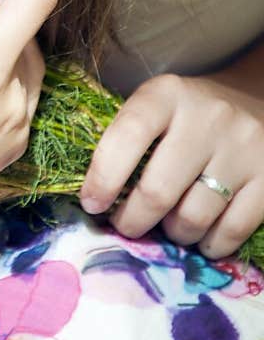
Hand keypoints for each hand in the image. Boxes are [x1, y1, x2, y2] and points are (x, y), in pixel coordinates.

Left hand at [79, 71, 263, 257]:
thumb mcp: (157, 106)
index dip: (103, 177)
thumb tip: (96, 198)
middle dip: (133, 220)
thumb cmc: (188, 112)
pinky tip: (201, 237)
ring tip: (168, 226)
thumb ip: (127, 140)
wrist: (255, 98)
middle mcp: (207, 118)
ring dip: (173, 233)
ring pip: (194, 217)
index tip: (92, 203)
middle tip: (126, 226)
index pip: (128, 135)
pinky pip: (232, 230)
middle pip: (159, 190)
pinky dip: (210, 244)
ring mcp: (243, 149)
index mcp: (167, 94)